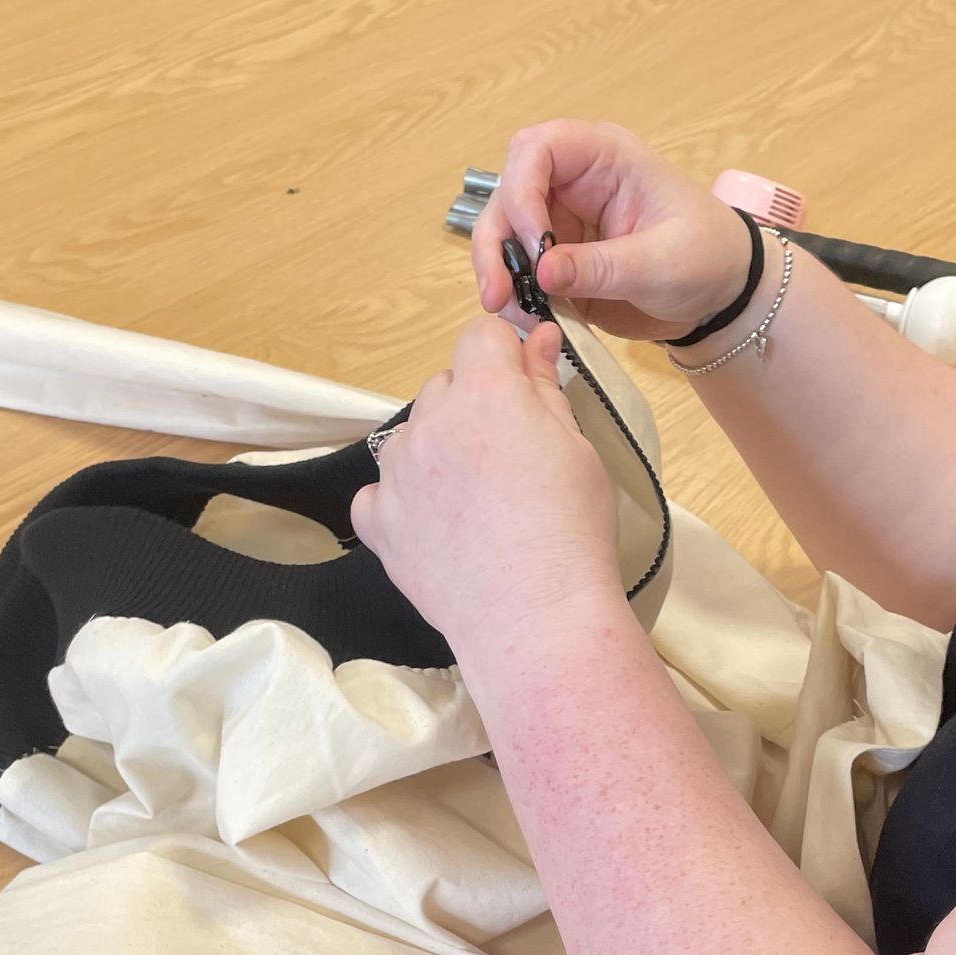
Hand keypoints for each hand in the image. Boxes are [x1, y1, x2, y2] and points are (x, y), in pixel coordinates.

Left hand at [350, 314, 625, 657]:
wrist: (536, 619)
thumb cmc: (571, 534)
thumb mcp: (576, 449)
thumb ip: (544, 387)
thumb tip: (536, 339)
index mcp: (485, 394)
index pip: (480, 335)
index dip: (505, 357)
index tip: (522, 387)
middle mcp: (431, 423)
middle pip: (444, 386)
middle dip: (473, 407)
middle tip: (510, 460)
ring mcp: (397, 474)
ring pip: (410, 437)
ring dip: (436, 452)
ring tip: (476, 501)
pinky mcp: (379, 521)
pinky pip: (379, 492)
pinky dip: (402, 500)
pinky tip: (438, 526)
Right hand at [471, 118, 753, 342]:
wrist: (722, 296)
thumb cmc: (708, 258)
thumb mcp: (663, 263)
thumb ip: (602, 267)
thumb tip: (541, 271)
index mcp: (604, 158)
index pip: (539, 149)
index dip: (522, 190)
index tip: (535, 244)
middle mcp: (572, 183)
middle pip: (508, 193)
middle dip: (496, 241)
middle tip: (498, 294)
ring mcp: (561, 221)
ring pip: (504, 234)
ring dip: (497, 272)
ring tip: (510, 311)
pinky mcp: (557, 260)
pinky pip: (518, 271)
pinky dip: (514, 295)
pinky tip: (527, 321)